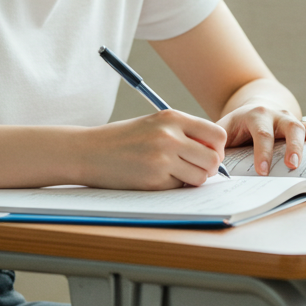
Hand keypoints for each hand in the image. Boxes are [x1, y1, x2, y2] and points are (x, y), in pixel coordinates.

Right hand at [77, 110, 227, 189]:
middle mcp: (170, 136)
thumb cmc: (122, 139)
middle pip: (213, 159)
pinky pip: (179, 187)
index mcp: (172, 118)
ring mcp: (162, 159)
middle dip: (209, 167)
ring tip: (174, 173)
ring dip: (192, 179)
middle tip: (195, 168)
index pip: (217, 135)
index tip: (208, 153)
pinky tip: (156, 178)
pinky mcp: (154, 180)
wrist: (88, 152)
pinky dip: (173, 186)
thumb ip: (183, 132)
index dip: (217, 148)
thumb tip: (215, 151)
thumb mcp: (154, 124)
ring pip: (200, 177)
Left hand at [217, 102, 305, 175]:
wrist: (252, 108)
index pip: (261, 134)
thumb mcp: (223, 129)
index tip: (263, 171)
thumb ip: (216, 143)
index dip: (263, 153)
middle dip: (290, 148)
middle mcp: (274, 114)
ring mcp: (287, 118)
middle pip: (287, 128)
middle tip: (291, 166)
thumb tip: (212, 162)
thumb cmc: (236, 125)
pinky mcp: (297, 125)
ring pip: (300, 127)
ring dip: (305, 144)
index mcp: (255, 115)